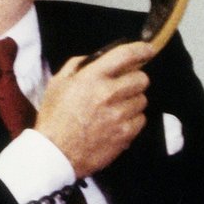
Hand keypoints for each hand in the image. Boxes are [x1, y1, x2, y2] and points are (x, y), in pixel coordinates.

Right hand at [34, 40, 154, 178]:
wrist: (55, 154)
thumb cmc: (54, 117)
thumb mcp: (58, 83)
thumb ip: (77, 65)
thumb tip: (96, 58)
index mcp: (92, 77)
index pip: (125, 55)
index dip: (141, 49)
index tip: (148, 49)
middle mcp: (109, 93)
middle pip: (141, 79)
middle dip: (135, 79)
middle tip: (124, 86)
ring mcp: (119, 115)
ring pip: (142, 100)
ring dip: (132, 101)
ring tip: (116, 108)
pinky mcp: (125, 134)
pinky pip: (140, 120)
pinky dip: (132, 120)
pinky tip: (117, 122)